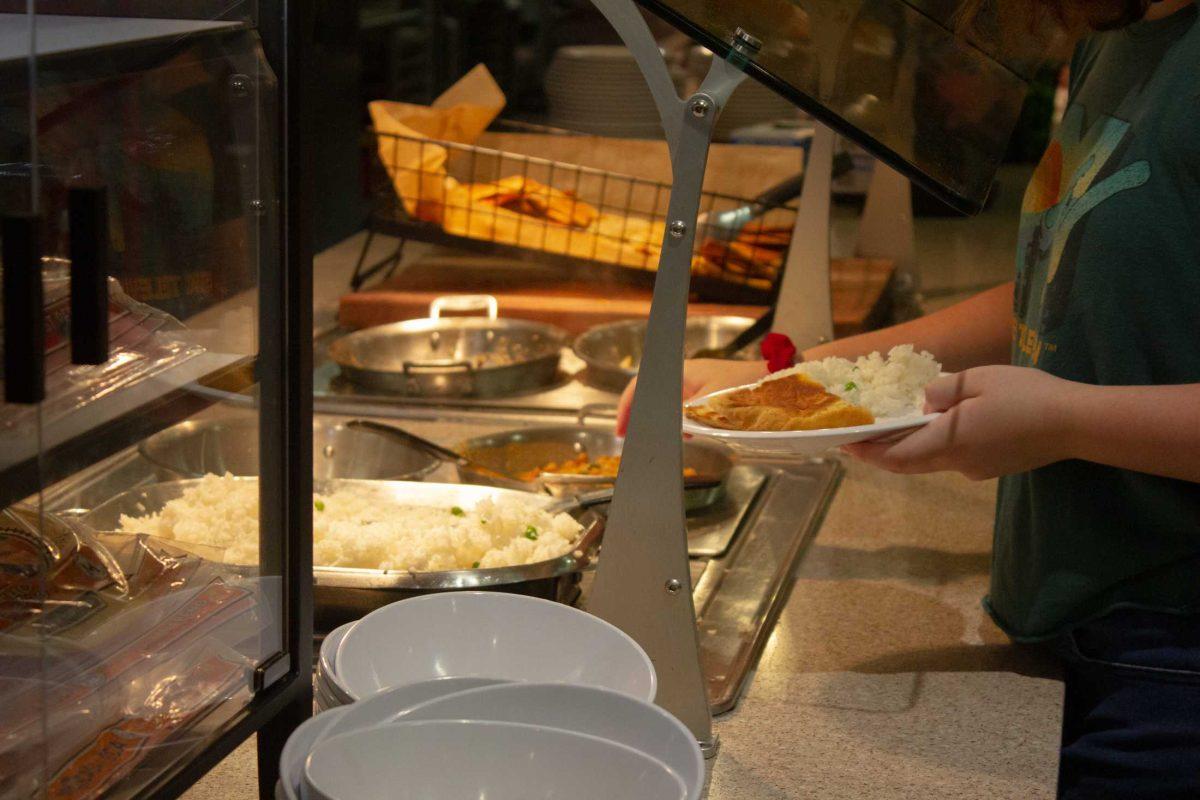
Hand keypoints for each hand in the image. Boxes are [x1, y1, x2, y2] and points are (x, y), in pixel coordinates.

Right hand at [616, 359, 767, 435]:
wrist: (774, 382)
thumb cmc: (744, 387)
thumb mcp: (708, 405)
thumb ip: (682, 416)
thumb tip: (662, 429)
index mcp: (680, 372)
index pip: (641, 386)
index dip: (627, 408)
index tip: (622, 429)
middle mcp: (684, 375)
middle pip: (650, 393)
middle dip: (639, 415)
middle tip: (630, 437)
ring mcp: (696, 383)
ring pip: (666, 401)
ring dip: (658, 419)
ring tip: (651, 438)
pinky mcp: (707, 393)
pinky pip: (683, 406)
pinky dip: (677, 420)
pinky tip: (683, 435)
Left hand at [842, 365, 1080, 479]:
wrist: (1077, 423)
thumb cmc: (1027, 396)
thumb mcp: (979, 379)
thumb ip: (943, 391)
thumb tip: (923, 401)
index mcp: (949, 442)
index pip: (895, 456)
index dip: (866, 451)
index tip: (843, 443)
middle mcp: (958, 463)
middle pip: (909, 462)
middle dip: (880, 450)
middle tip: (858, 436)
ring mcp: (976, 468)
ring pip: (931, 460)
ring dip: (908, 446)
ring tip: (891, 426)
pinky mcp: (993, 466)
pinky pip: (953, 456)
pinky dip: (935, 444)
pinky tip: (937, 424)